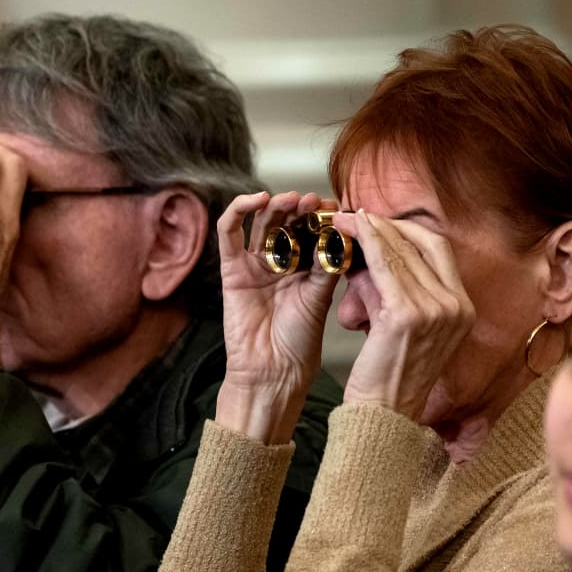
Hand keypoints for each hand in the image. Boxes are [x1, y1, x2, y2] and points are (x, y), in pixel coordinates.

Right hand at [213, 191, 340, 443]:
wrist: (273, 372)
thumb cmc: (299, 343)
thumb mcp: (321, 296)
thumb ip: (328, 262)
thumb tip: (342, 228)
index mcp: (305, 269)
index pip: (312, 231)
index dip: (323, 216)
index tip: (338, 206)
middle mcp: (280, 264)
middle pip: (288, 222)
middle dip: (302, 208)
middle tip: (316, 200)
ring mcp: (255, 265)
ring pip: (263, 222)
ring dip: (278, 205)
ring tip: (294, 199)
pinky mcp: (232, 269)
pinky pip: (229, 233)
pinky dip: (239, 211)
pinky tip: (258, 200)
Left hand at [331, 210, 473, 420]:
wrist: (384, 417)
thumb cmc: (388, 378)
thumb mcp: (404, 329)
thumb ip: (397, 294)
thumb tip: (368, 261)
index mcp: (463, 309)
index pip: (438, 251)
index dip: (407, 230)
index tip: (379, 222)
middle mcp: (457, 306)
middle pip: (423, 244)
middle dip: (387, 225)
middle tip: (356, 215)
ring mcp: (437, 309)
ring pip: (401, 251)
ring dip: (370, 231)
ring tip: (344, 223)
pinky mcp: (409, 314)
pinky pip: (384, 264)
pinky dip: (365, 242)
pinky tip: (348, 232)